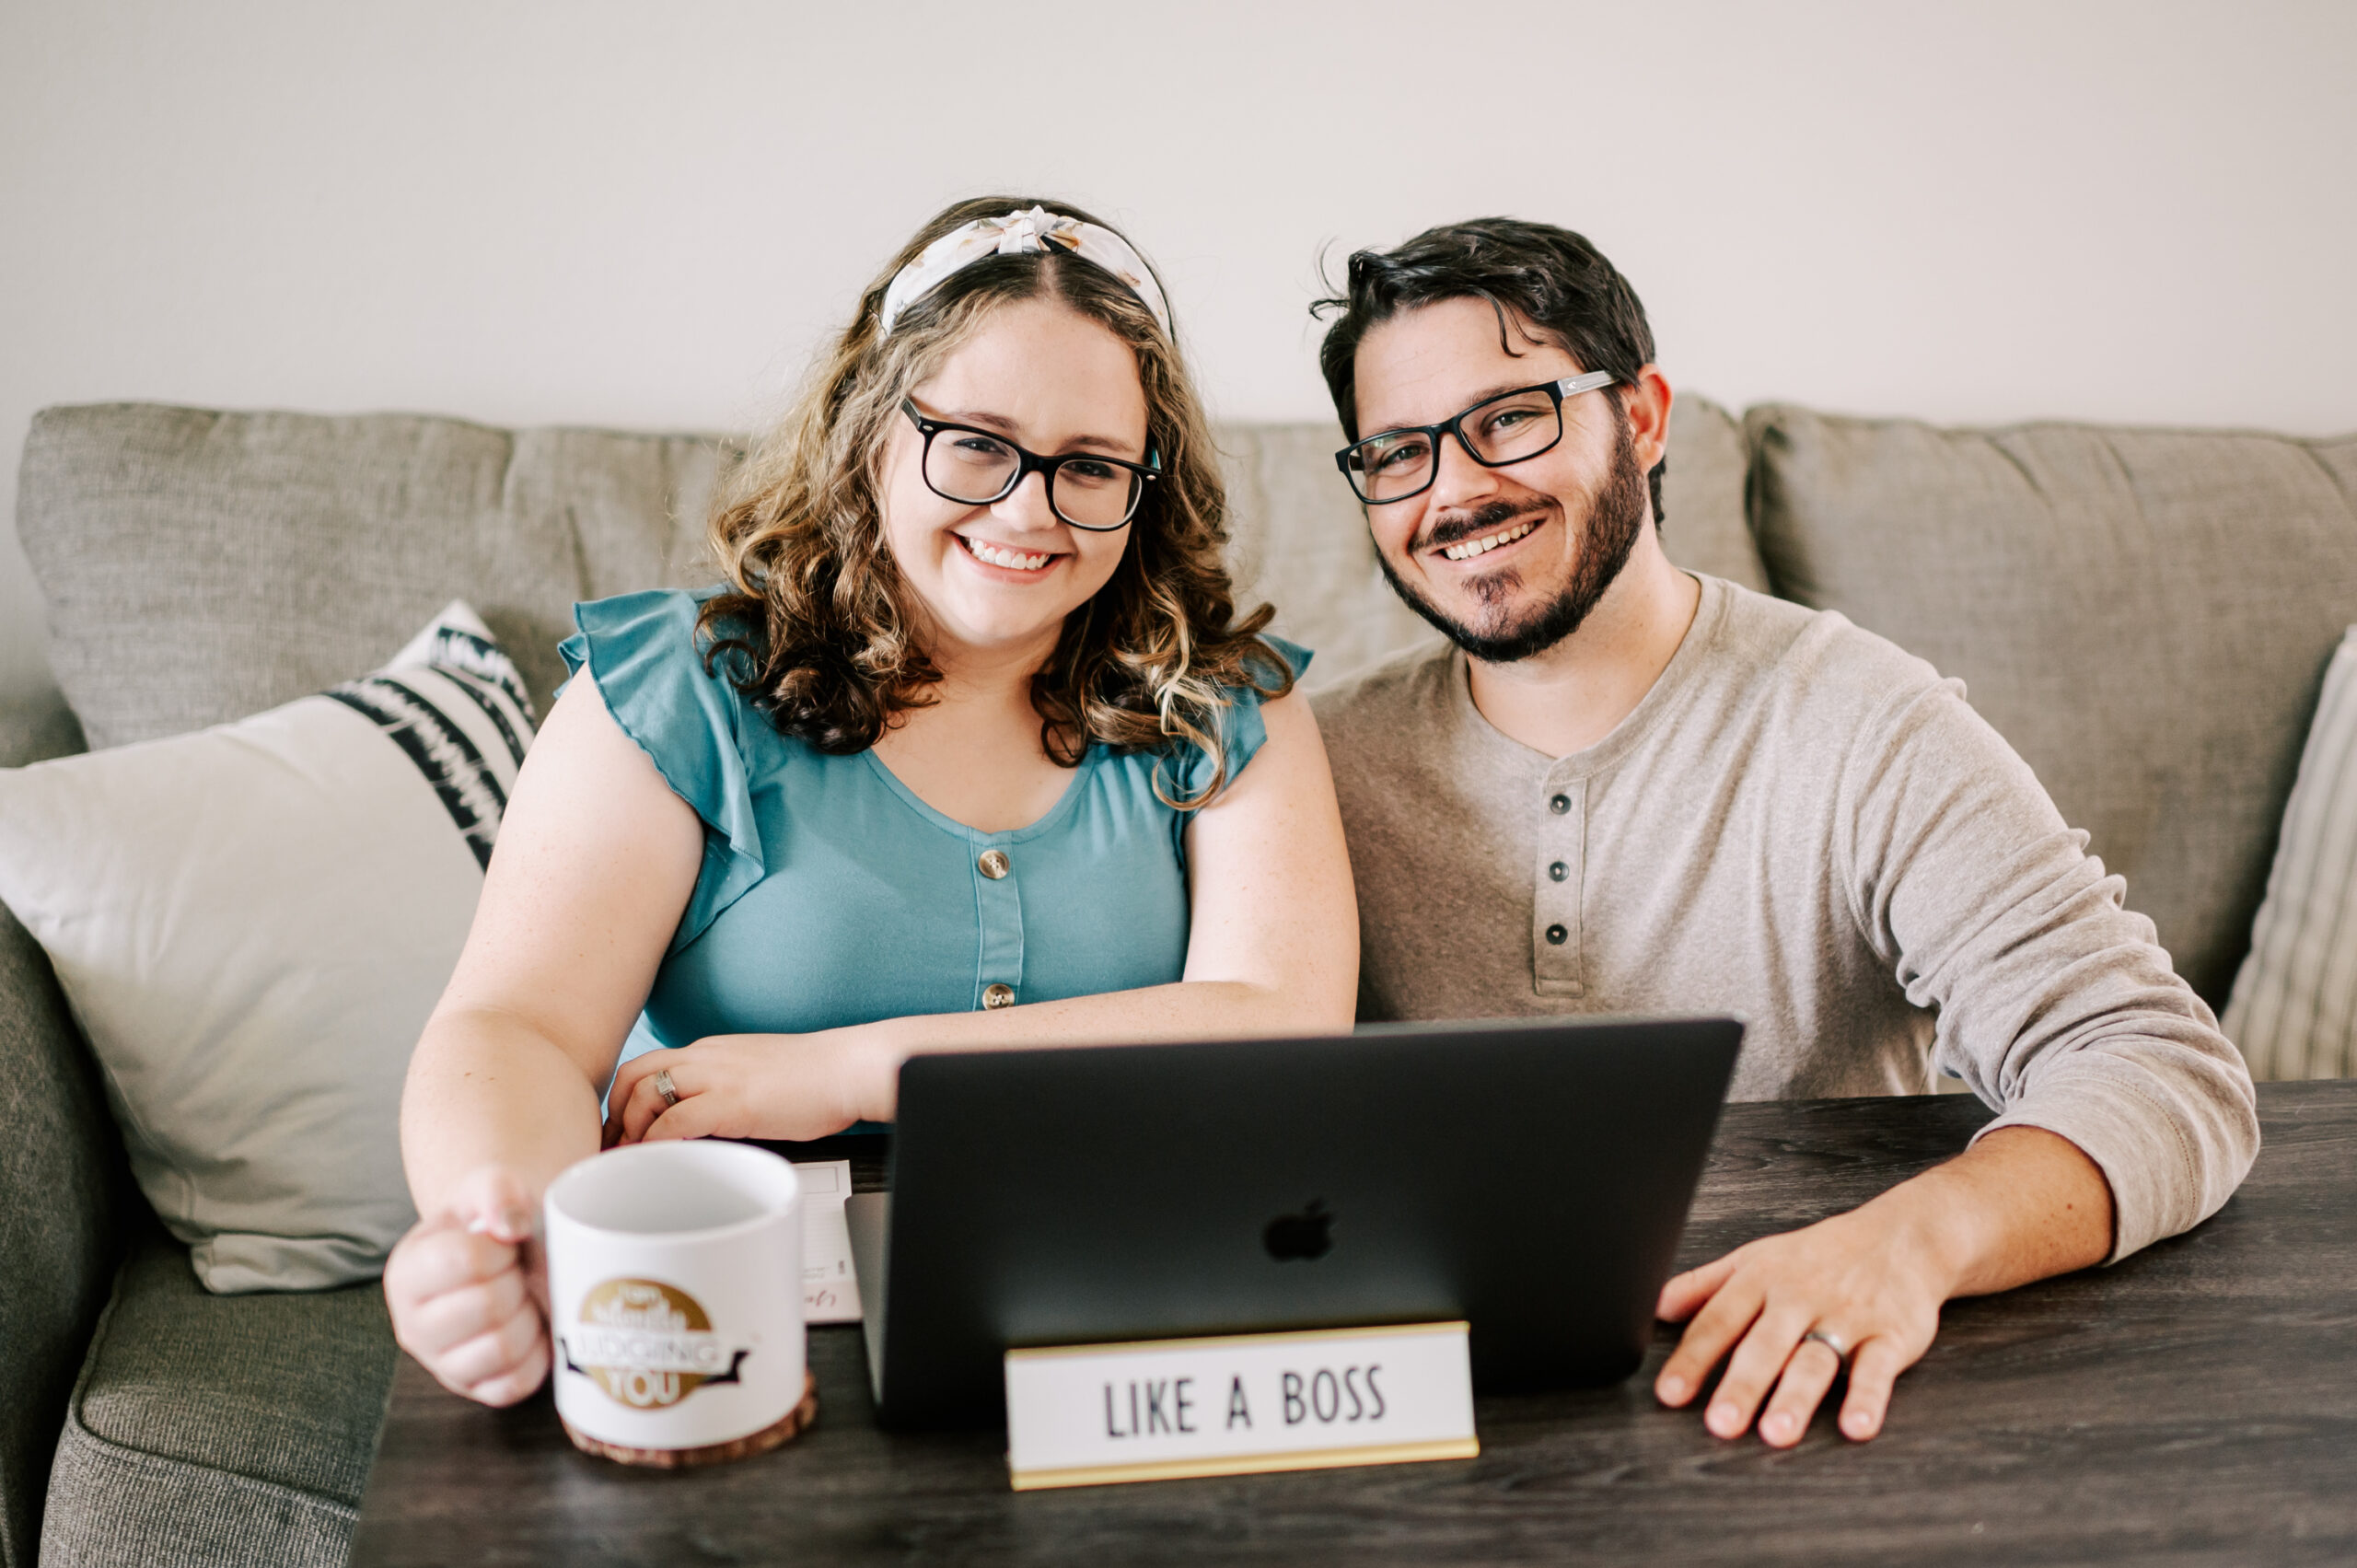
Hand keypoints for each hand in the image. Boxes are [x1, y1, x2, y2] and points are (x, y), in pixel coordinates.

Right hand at [383, 1165, 550, 1406]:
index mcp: (407, 1273)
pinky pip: (517, 1383)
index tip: (504, 1245)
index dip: (501, 1248)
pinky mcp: (475, 1390)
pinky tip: (529, 1329)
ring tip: (520, 1299)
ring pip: (503, 1349)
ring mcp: (442, 1364)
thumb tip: (509, 1226)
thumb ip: (496, 1190)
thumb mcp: (491, 1188)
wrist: (514, 1258)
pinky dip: (537, 1354)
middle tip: (515, 1273)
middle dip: (517, 1282)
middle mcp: (412, 1325)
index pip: (466, 1260)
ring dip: (529, 1318)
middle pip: (489, 1307)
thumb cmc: (497, 1225)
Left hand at [603, 1027, 892, 1146]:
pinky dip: (655, 1142)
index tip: (620, 1132)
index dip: (624, 1101)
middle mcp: (706, 1057)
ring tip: (630, 1160)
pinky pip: (674, 1122)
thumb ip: (726, 1093)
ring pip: (645, 1093)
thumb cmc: (815, 1080)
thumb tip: (707, 1126)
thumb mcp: (756, 1077)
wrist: (849, 1069)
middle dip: (614, 1114)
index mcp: (710, 1051)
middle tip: (613, 1149)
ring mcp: (716, 1077)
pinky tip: (656, 1161)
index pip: (648, 1066)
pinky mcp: (731, 1102)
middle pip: (633, 1075)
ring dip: (629, 1130)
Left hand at [1652, 1200, 1950, 1445]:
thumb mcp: (1755, 1259)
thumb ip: (1704, 1285)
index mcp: (1761, 1279)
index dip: (1692, 1359)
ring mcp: (1846, 1317)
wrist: (1902, 1236)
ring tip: (1776, 1432)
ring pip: (1816, 1360)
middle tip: (1720, 1423)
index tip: (1669, 1394)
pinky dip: (1869, 1397)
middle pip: (1764, 1345)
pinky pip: (1878, 1369)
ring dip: (1796, 1397)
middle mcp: (1799, 1298)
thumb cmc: (1821, 1255)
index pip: (1718, 1322)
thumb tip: (1654, 1307)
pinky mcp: (1890, 1336)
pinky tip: (1857, 1426)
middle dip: (1742, 1385)